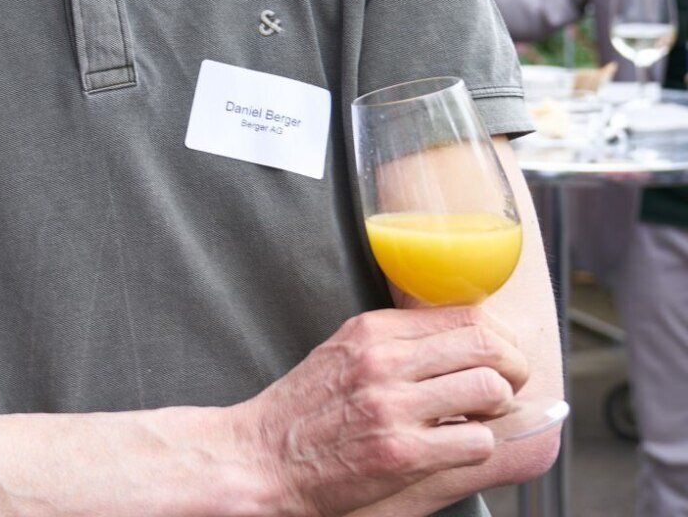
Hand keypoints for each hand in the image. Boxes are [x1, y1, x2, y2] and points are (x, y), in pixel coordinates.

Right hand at [237, 307, 525, 516]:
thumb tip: (461, 341)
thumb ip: (394, 342)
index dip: (498, 338)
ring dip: (497, 410)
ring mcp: (393, 406)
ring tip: (477, 420)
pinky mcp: (402, 453)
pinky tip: (453, 449)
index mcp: (371, 330)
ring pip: (491, 389)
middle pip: (488, 346)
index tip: (498, 359)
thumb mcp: (342, 353)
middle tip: (505, 390)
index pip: (465, 313)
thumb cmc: (303, 411)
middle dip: (513, 370)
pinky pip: (478, 441)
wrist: (260, 457)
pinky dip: (477, 447)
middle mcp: (383, 360)